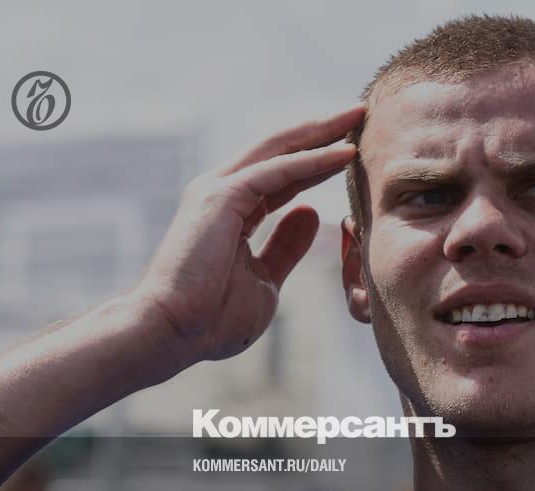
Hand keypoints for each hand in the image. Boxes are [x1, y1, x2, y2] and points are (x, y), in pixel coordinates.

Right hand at [133, 105, 363, 373]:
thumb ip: (287, 245)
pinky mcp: (221, 198)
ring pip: (279, 148)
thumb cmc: (212, 318)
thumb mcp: (265, 278)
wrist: (173, 334)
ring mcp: (219, 190)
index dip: (318, 158)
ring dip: (321, 131)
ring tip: (358, 115)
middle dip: (322, 129)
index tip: (354, 146)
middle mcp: (223, 191)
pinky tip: (344, 153)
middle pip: (282, 148)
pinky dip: (312, 161)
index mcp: (232, 209)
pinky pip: (278, 171)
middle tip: (361, 111)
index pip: (284, 173)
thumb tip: (313, 213)